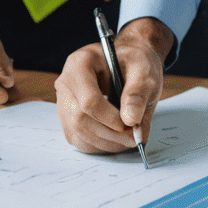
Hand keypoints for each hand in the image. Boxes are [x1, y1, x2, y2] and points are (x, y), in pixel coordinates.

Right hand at [55, 17, 170, 153]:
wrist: (127, 61)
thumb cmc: (132, 62)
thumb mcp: (143, 70)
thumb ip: (138, 93)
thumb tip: (131, 120)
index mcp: (80, 64)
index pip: (88, 100)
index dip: (110, 118)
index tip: (130, 125)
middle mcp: (66, 83)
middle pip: (80, 119)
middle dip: (110, 135)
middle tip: (134, 137)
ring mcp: (64, 101)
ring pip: (78, 133)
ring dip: (106, 143)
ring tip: (128, 138)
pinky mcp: (67, 117)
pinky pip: (79, 139)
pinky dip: (99, 145)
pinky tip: (116, 139)